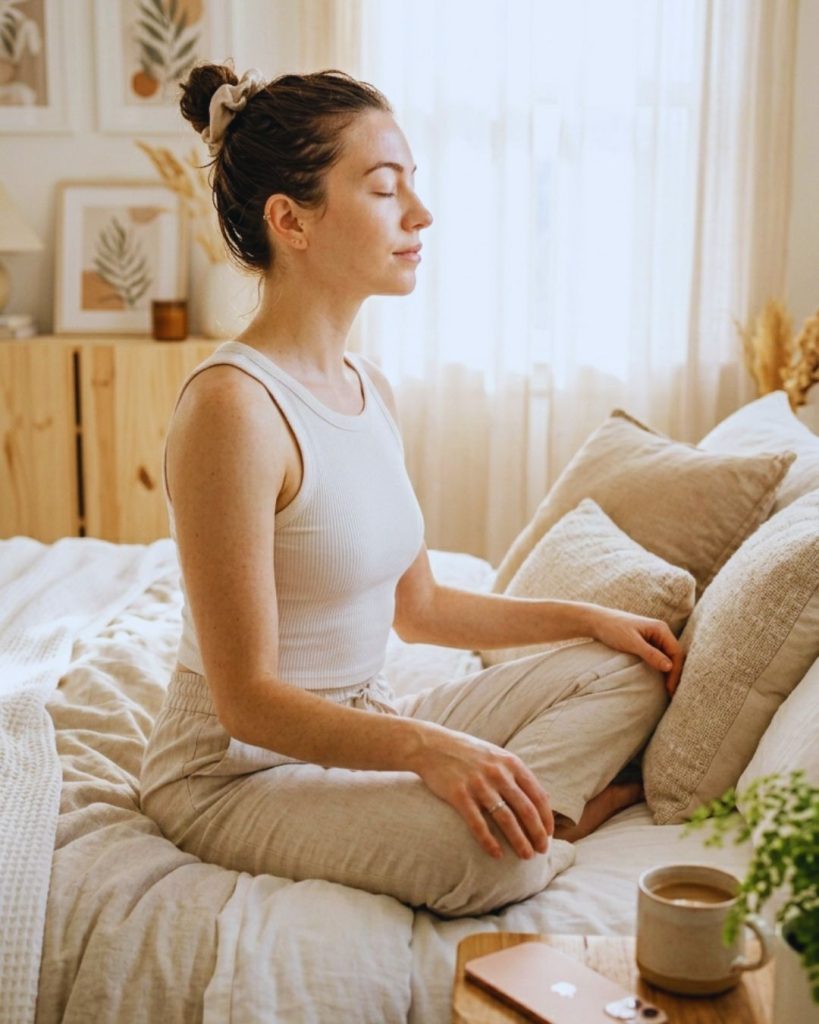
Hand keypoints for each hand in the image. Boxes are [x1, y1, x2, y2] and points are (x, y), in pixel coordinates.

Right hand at [412, 725, 553, 859]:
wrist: (431, 745)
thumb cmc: (467, 752)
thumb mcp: (497, 755)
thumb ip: (517, 774)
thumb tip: (543, 797)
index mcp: (511, 763)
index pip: (538, 795)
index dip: (546, 818)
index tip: (549, 835)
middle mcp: (498, 773)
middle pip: (526, 810)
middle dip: (537, 834)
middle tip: (541, 851)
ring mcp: (478, 784)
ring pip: (506, 819)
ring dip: (519, 841)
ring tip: (526, 856)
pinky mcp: (459, 795)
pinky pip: (478, 824)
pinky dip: (489, 841)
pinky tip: (496, 854)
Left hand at [592, 608, 684, 695]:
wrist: (596, 621)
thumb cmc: (613, 629)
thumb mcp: (631, 643)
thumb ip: (651, 654)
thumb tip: (669, 667)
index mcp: (660, 628)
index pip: (676, 653)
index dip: (676, 672)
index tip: (670, 689)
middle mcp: (660, 631)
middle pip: (674, 655)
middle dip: (674, 674)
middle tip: (671, 693)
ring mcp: (653, 637)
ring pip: (667, 657)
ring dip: (669, 672)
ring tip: (668, 689)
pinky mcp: (646, 642)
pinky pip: (658, 656)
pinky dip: (660, 667)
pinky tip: (659, 679)